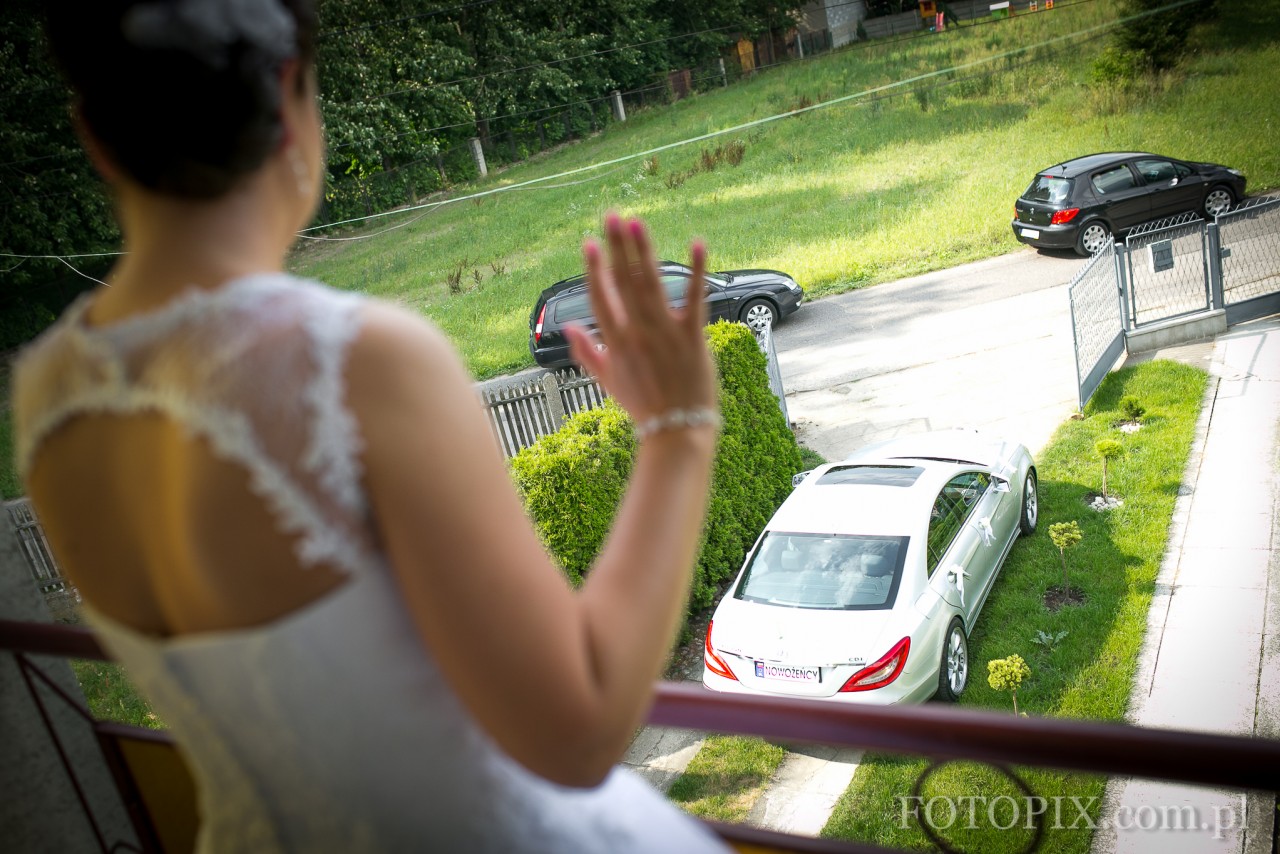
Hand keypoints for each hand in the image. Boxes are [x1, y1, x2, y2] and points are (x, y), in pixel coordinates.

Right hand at [563, 213, 716, 424]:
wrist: (676, 430)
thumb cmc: (643, 406)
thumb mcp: (608, 381)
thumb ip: (587, 352)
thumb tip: (570, 329)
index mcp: (616, 342)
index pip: (600, 297)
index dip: (594, 269)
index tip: (588, 243)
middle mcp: (637, 333)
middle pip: (623, 282)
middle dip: (616, 247)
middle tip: (611, 215)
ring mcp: (665, 333)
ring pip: (651, 283)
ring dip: (644, 251)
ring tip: (636, 223)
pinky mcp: (693, 337)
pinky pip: (694, 298)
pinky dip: (696, 270)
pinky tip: (697, 243)